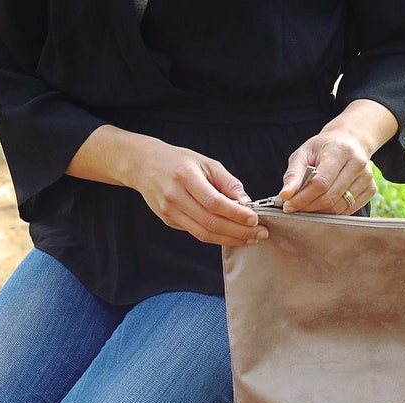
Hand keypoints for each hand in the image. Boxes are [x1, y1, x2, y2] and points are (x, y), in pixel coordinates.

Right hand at [67, 126, 266, 245]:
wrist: (143, 165)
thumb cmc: (179, 161)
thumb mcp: (206, 163)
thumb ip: (227, 182)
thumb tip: (247, 203)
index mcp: (186, 177)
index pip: (214, 202)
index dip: (236, 214)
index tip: (255, 219)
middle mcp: (175, 196)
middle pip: (211, 223)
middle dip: (239, 232)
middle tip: (260, 234)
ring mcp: (170, 212)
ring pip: (204, 234)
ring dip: (231, 239)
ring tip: (251, 238)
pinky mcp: (169, 221)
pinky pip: (197, 233)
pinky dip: (218, 237)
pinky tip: (233, 235)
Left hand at [277, 99, 398, 214]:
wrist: (350, 141)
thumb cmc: (323, 148)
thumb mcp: (304, 153)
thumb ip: (293, 174)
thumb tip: (285, 196)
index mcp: (339, 150)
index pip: (320, 183)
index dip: (303, 198)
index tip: (288, 206)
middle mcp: (357, 163)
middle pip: (330, 197)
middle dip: (308, 207)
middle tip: (295, 208)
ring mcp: (367, 177)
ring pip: (339, 207)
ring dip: (320, 212)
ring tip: (307, 206)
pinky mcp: (371, 188)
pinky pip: (349, 210)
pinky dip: (333, 212)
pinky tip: (323, 205)